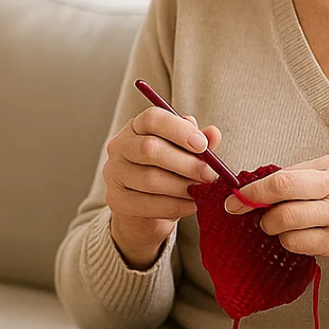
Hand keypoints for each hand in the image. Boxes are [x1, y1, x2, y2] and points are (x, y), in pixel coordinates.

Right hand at [104, 107, 222, 268]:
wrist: (147, 210)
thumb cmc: (169, 172)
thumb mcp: (185, 154)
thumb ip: (199, 142)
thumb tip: (213, 133)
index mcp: (137, 127)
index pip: (152, 118)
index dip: (179, 129)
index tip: (202, 144)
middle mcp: (120, 146)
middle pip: (150, 149)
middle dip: (185, 163)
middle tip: (209, 175)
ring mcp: (115, 174)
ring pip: (149, 178)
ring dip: (182, 187)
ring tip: (201, 191)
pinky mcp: (116, 200)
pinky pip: (148, 204)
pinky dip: (175, 206)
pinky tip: (191, 205)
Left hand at [224, 155, 328, 276]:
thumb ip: (297, 178)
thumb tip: (254, 186)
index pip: (283, 177)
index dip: (253, 189)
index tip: (235, 197)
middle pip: (283, 194)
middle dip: (256, 205)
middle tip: (246, 213)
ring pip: (287, 223)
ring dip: (273, 227)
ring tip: (278, 226)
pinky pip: (298, 244)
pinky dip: (288, 242)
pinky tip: (297, 238)